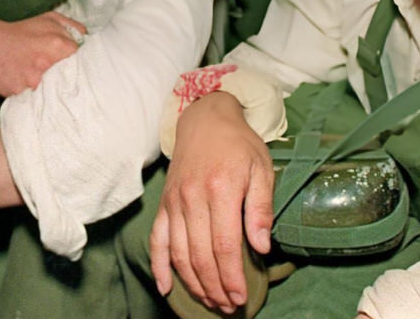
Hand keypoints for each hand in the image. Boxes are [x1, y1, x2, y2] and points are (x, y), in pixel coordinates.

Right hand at [0, 11, 84, 96]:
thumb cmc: (21, 31)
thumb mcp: (48, 19)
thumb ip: (72, 27)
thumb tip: (88, 39)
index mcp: (58, 45)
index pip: (83, 64)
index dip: (82, 69)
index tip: (80, 72)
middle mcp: (47, 64)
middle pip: (69, 82)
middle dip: (68, 82)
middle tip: (66, 83)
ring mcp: (32, 80)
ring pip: (51, 93)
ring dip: (50, 91)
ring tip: (46, 87)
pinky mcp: (18, 92)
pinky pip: (32, 99)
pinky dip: (33, 96)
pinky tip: (29, 90)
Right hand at [151, 92, 274, 313]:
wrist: (205, 119)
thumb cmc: (239, 145)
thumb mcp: (261, 169)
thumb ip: (260, 208)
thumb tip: (261, 247)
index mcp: (220, 189)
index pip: (224, 245)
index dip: (231, 276)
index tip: (241, 296)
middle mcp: (192, 197)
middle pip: (200, 255)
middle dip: (215, 287)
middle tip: (228, 306)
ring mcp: (174, 202)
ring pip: (179, 253)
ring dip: (193, 283)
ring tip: (210, 301)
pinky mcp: (164, 203)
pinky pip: (157, 239)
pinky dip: (159, 266)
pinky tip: (166, 287)